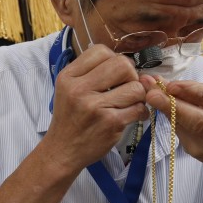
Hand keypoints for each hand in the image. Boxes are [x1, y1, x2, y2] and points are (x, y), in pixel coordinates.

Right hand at [44, 43, 148, 172]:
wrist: (62, 151)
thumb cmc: (69, 118)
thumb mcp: (67, 89)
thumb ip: (89, 72)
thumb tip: (125, 62)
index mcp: (68, 77)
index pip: (101, 51)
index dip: (113, 60)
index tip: (112, 75)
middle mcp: (79, 89)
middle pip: (122, 64)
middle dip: (130, 75)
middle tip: (124, 88)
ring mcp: (95, 107)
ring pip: (136, 87)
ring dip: (138, 95)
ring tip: (128, 103)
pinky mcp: (110, 123)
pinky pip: (139, 108)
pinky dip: (140, 112)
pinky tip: (130, 116)